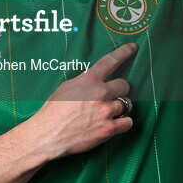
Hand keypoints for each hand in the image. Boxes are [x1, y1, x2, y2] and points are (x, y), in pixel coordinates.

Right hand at [27, 43, 137, 160]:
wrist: (48, 135)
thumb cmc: (53, 111)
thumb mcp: (66, 87)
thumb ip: (84, 82)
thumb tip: (95, 82)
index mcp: (88, 80)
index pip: (111, 61)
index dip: (124, 52)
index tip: (133, 47)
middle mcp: (100, 93)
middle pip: (124, 85)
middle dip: (119, 90)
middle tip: (111, 97)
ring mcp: (106, 111)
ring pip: (127, 104)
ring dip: (119, 108)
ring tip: (107, 113)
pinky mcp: (109, 128)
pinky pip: (128, 122)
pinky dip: (122, 123)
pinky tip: (113, 124)